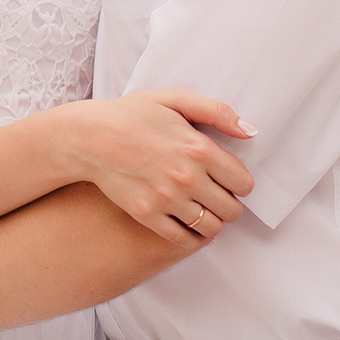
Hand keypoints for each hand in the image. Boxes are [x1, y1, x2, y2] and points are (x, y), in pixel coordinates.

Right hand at [59, 88, 255, 250]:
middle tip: (214, 196)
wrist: (89, 136)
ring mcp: (167, 199)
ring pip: (211, 227)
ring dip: (210, 220)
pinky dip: (189, 235)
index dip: (239, 183)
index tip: (227, 180)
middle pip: (232, 210)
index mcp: (199, 148)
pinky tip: (183, 222)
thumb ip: (216, 111)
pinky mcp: (148, 215)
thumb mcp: (174, 99)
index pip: (244, 183)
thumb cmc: (131, 115)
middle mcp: (187, 177)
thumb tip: (250, 132)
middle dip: (227, 204)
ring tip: (198, 208)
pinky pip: (184, 239)